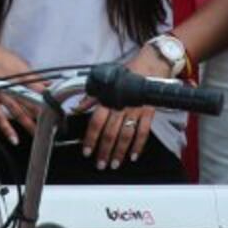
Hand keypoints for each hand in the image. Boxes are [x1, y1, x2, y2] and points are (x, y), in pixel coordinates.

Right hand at [0, 31, 45, 144]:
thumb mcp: (13, 59)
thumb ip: (29, 73)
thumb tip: (44, 82)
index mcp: (21, 70)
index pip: (40, 87)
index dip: (50, 99)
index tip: (57, 109)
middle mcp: (12, 80)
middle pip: (31, 100)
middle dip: (42, 114)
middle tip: (51, 126)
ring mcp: (0, 89)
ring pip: (18, 110)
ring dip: (28, 123)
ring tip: (36, 134)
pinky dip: (6, 127)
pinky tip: (13, 137)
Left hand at [76, 45, 166, 168]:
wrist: (151, 64)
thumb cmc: (128, 73)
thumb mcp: (107, 81)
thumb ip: (92, 96)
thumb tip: (77, 107)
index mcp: (109, 98)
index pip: (96, 122)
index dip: (91, 138)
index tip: (87, 151)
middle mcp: (121, 106)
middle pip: (111, 133)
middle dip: (105, 151)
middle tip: (100, 164)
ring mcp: (136, 110)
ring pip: (126, 135)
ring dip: (120, 152)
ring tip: (115, 164)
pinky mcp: (149, 112)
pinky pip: (143, 132)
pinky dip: (139, 145)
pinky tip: (134, 156)